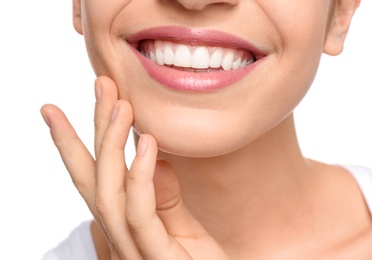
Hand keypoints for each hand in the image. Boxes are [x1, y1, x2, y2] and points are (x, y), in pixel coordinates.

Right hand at [40, 76, 227, 259]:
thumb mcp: (182, 225)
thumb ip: (165, 197)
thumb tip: (150, 156)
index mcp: (126, 224)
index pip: (94, 179)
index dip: (73, 144)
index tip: (56, 110)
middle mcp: (121, 236)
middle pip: (95, 178)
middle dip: (92, 130)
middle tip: (100, 85)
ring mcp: (134, 249)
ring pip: (109, 192)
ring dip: (112, 145)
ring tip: (122, 105)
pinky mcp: (156, 258)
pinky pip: (141, 213)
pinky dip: (140, 175)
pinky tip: (146, 142)